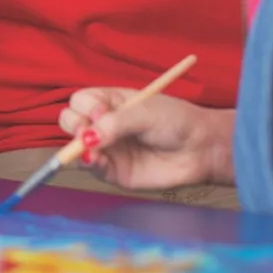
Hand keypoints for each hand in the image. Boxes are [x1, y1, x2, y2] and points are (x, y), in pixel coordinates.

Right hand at [61, 89, 229, 192]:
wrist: (201, 149)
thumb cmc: (176, 121)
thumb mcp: (145, 113)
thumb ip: (114, 123)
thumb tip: (86, 138)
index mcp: (111, 102)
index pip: (81, 101)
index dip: (85, 107)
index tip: (101, 112)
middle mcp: (105, 124)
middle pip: (71, 121)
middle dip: (74, 125)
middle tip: (88, 132)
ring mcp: (109, 148)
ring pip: (77, 146)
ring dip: (78, 147)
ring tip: (93, 151)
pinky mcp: (115, 171)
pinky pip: (93, 168)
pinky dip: (90, 165)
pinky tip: (99, 161)